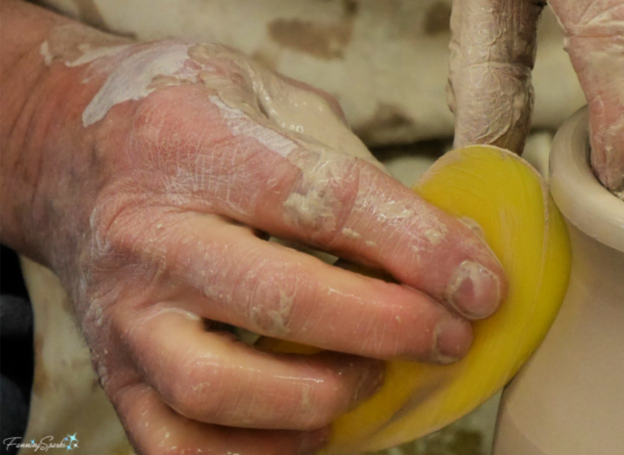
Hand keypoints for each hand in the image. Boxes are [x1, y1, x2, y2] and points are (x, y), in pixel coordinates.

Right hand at [26, 28, 504, 453]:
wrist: (64, 150)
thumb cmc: (186, 121)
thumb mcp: (267, 96)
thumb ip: (352, 167)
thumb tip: (452, 251)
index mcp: (196, 142)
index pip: (325, 202)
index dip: (417, 249)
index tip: (481, 284)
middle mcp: (149, 231)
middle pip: (281, 300)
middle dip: (389, 328)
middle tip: (449, 336)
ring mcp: (124, 310)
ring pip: (221, 388)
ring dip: (323, 396)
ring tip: (372, 376)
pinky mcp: (115, 369)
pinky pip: (180, 445)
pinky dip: (261, 454)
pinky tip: (314, 426)